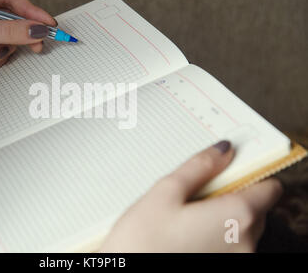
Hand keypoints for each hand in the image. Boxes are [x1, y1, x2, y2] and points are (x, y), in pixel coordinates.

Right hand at [100, 140, 282, 251]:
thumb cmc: (141, 241)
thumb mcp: (165, 192)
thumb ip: (199, 167)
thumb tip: (223, 150)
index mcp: (236, 216)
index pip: (270, 187)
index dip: (249, 174)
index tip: (229, 168)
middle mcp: (245, 242)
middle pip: (256, 207)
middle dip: (231, 195)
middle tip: (195, 192)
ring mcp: (236, 260)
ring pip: (242, 227)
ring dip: (222, 216)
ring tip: (185, 215)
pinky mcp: (224, 268)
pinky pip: (231, 245)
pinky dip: (215, 235)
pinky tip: (185, 233)